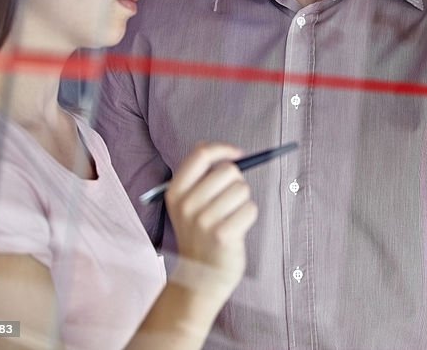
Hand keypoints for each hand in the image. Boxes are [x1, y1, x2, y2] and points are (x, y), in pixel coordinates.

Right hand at [165, 143, 258, 301]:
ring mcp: (203, 221)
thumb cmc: (202, 234)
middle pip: (228, 170)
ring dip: (243, 202)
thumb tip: (220, 149)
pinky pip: (250, 209)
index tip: (237, 154)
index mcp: (176, 192)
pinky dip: (248, 216)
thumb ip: (200, 177)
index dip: (223, 149)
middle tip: (229, 202)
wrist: (200, 277)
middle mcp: (186, 205)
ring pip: (242, 189)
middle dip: (237, 182)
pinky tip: (236, 229)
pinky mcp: (222, 235)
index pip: (200, 154)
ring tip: (230, 218)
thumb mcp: (188, 205)